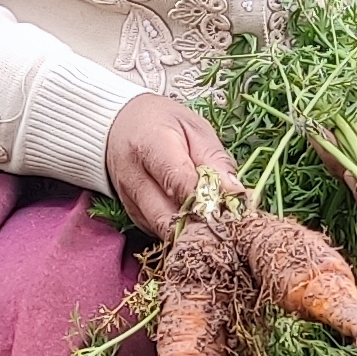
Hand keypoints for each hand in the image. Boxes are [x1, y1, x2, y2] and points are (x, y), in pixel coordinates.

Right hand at [104, 93, 236, 237]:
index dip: (208, 200)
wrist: (120, 123)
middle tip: (227, 223)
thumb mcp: (195, 128)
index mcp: (150, 146)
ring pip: (164, 231)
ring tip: (215, 223)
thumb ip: (215, 160)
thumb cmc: (163, 122)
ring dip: (192, 232)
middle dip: (201, 225)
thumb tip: (236, 193)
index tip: (232, 207)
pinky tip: (195, 221)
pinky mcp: (131, 215)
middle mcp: (133, 177)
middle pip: (169, 218)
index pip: (180, 184)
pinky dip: (179, 231)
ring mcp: (129, 200)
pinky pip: (158, 232)